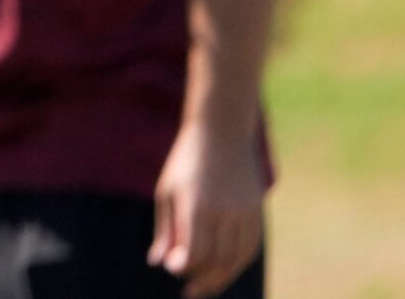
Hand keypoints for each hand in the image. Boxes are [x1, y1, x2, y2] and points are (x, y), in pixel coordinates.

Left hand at [149, 120, 265, 297]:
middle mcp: (223, 211)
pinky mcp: (257, 211)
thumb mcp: (167, 191)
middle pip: (217, 260)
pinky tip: (225, 268)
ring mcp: (244, 212)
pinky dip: (238, 262)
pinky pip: (250, 247)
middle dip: (203, 279)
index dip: (184, 267)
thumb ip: (165, 230)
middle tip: (190, 290)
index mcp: (196, 205)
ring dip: (222, 277)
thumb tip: (158, 263)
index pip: (194, 251)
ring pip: (237, 258)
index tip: (174, 270)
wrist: (221, 133)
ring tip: (206, 285)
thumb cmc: (186, 163)